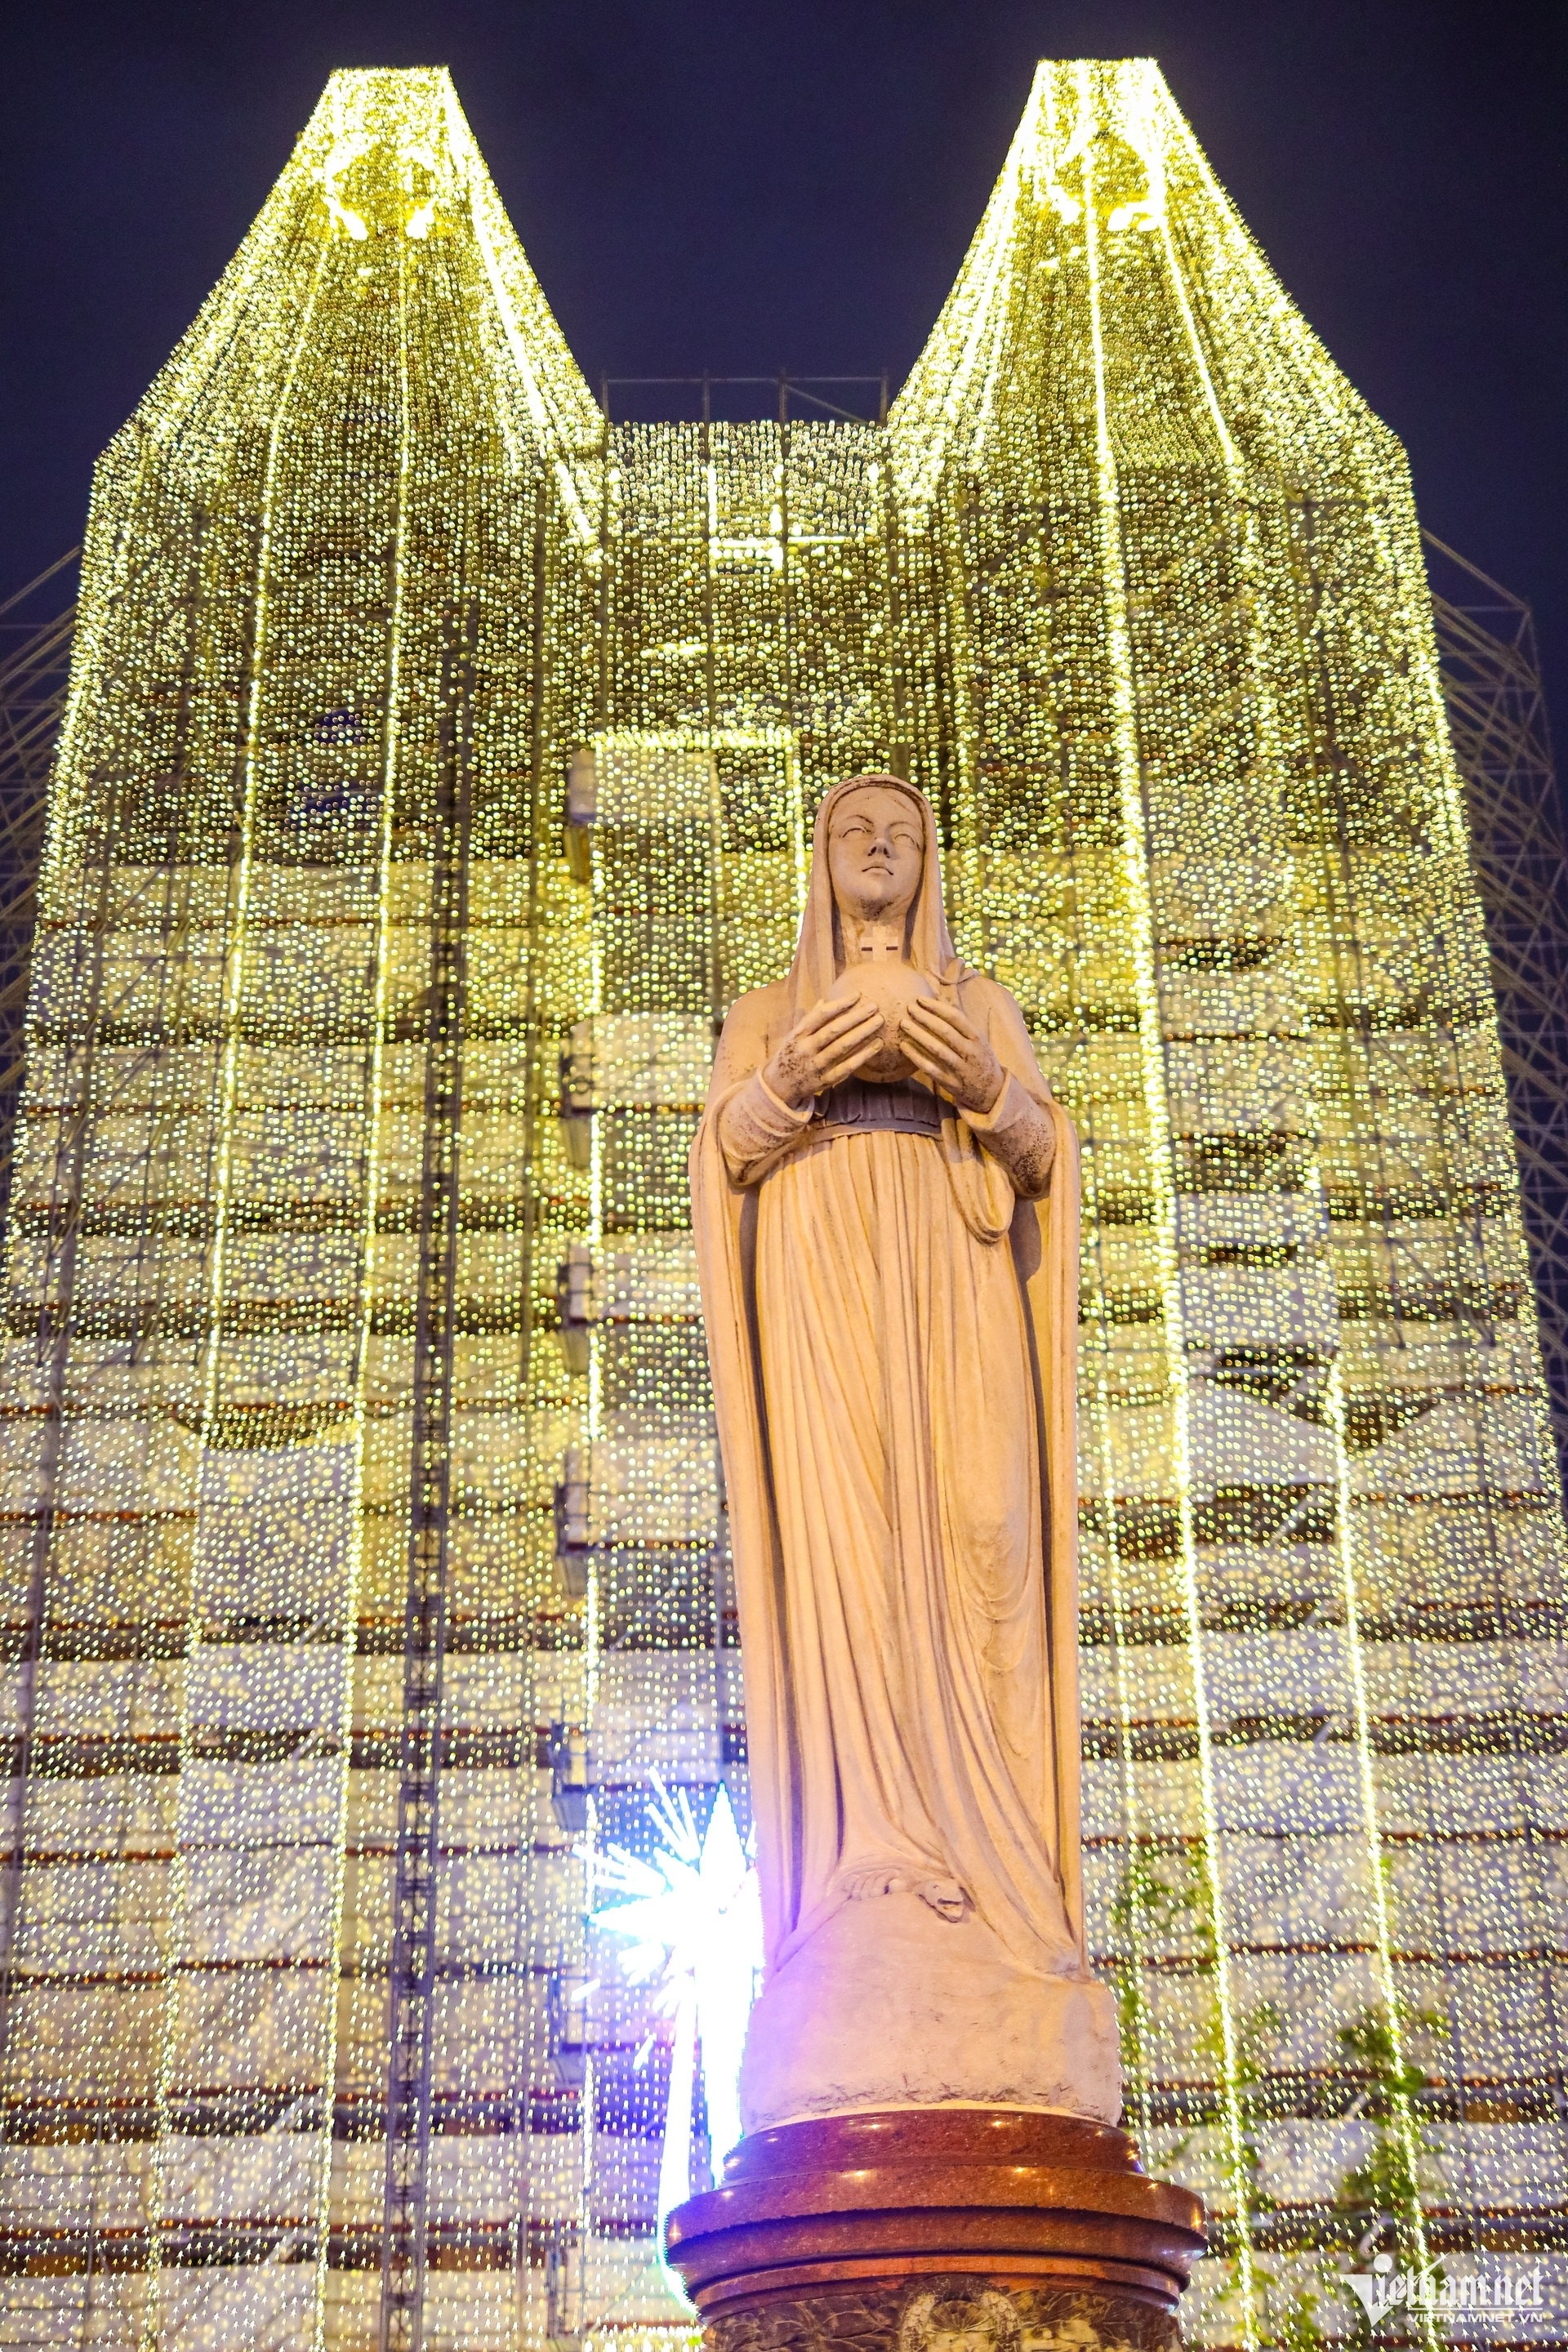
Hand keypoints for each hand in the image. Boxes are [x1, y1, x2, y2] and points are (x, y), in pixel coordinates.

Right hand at [763, 993, 882, 1108]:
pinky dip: (863, 1055)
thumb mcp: (794, 1036)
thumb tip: (824, 1001)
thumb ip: (809, 1020)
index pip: (821, 1015)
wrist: (778, 1087)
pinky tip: (877, 1045)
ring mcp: (816, 1065)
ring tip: (879, 1021)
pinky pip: (847, 1067)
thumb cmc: (789, 1056)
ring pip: (842, 1047)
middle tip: (874, 1007)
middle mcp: (806, 1049)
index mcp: (798, 1034)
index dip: (840, 1004)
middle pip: (834, 1030)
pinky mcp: (825, 1080)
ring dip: (862, 1033)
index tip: (857, 995)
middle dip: (855, 1017)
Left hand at [900, 996, 1003, 1114]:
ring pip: (937, 1049)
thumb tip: (944, 1000)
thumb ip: (962, 1023)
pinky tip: (904, 1046)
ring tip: (904, 1023)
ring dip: (918, 1035)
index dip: (937, 1007)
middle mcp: (970, 1052)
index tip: (920, 999)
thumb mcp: (978, 1040)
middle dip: (925, 1017)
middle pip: (945, 1031)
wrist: (991, 1091)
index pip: (956, 1017)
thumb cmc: (980, 1059)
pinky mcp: (950, 1082)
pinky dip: (916, 1056)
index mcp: (977, 1038)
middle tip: (908, 1008)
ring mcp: (960, 1068)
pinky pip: (930, 1068)